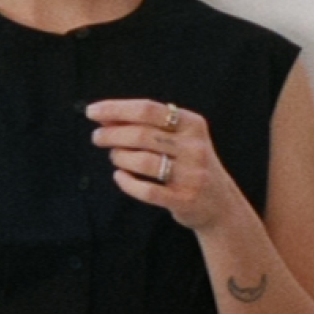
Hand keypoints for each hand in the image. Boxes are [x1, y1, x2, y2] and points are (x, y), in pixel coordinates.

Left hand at [86, 98, 243, 237]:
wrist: (220, 204)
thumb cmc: (190, 165)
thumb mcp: (178, 139)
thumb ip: (147, 126)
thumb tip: (107, 117)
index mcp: (192, 124)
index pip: (148, 109)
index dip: (116, 109)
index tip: (92, 111)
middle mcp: (193, 147)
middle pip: (142, 135)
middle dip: (112, 134)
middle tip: (97, 137)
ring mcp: (190, 175)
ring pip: (143, 161)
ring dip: (120, 157)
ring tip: (114, 157)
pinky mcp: (183, 199)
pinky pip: (147, 191)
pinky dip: (127, 183)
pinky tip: (119, 177)